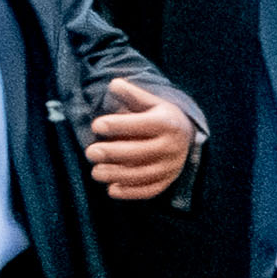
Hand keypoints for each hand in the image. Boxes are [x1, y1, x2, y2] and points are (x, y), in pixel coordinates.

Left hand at [83, 76, 192, 202]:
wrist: (186, 135)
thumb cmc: (160, 116)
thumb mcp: (150, 101)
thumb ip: (132, 95)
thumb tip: (113, 84)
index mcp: (167, 123)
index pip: (141, 124)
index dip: (118, 125)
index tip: (96, 125)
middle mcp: (171, 146)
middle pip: (140, 152)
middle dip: (112, 153)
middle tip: (90, 152)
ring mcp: (171, 166)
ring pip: (143, 174)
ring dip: (117, 175)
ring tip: (95, 172)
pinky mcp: (167, 181)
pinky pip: (149, 190)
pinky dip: (131, 192)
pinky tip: (111, 189)